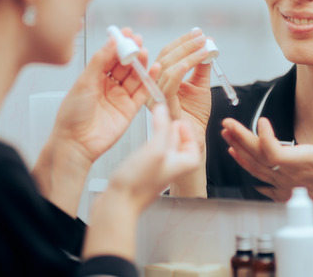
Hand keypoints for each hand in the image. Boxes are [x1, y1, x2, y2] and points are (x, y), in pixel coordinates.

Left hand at [32, 28, 157, 214]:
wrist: (75, 142)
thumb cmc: (72, 114)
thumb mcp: (84, 82)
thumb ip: (100, 60)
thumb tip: (112, 41)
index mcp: (94, 77)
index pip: (110, 56)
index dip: (119, 45)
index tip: (127, 33)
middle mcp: (108, 86)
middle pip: (125, 65)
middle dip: (132, 53)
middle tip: (138, 42)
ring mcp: (120, 97)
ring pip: (135, 77)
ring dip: (141, 64)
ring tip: (145, 53)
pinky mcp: (130, 109)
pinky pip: (143, 93)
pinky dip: (150, 81)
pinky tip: (154, 69)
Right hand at [83, 104, 199, 260]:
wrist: (118, 203)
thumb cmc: (138, 185)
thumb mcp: (156, 149)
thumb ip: (162, 128)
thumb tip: (163, 109)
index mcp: (183, 164)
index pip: (194, 144)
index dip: (187, 130)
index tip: (177, 120)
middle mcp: (172, 166)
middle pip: (179, 143)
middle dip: (173, 128)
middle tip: (166, 116)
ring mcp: (158, 168)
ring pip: (165, 145)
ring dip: (161, 132)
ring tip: (156, 121)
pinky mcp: (144, 169)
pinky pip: (153, 150)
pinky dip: (151, 139)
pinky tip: (144, 136)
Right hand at [153, 28, 211, 143]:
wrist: (195, 137)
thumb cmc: (194, 115)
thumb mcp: (200, 85)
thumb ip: (201, 66)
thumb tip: (207, 45)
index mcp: (159, 78)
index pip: (167, 54)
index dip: (182, 42)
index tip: (199, 33)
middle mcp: (153, 85)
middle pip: (165, 57)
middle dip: (185, 44)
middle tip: (202, 37)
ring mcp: (154, 94)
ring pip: (167, 66)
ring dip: (187, 53)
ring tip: (203, 46)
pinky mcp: (161, 104)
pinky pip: (170, 82)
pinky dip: (182, 68)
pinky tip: (194, 60)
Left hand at [221, 99, 312, 202]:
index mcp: (303, 161)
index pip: (275, 153)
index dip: (264, 138)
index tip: (261, 121)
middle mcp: (289, 173)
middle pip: (258, 157)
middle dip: (240, 138)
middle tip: (228, 123)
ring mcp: (283, 182)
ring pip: (255, 167)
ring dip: (238, 149)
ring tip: (227, 133)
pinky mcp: (280, 187)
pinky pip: (258, 177)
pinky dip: (244, 164)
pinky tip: (235, 153)